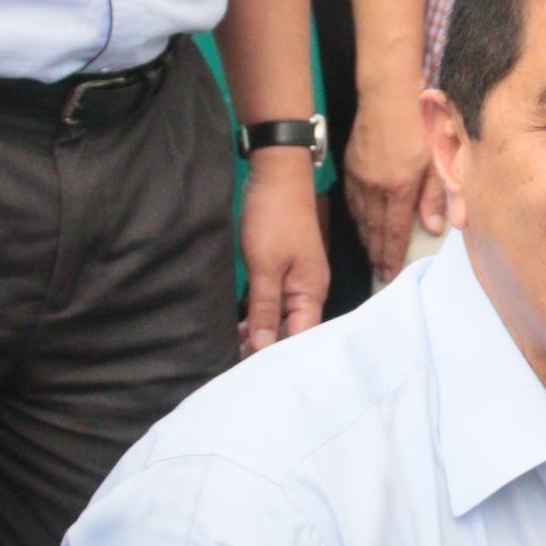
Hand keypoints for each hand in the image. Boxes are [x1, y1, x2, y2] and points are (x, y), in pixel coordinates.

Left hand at [239, 154, 329, 353]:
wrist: (277, 172)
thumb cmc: (274, 216)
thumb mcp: (265, 265)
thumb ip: (265, 307)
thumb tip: (264, 346)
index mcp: (312, 291)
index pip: (300, 337)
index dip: (277, 356)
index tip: (251, 372)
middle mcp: (310, 289)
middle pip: (293, 330)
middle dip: (267, 348)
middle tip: (235, 363)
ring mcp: (298, 278)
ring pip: (282, 317)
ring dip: (261, 332)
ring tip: (234, 347)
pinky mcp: (284, 268)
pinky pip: (275, 301)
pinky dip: (260, 314)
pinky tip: (241, 324)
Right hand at [344, 99, 431, 279]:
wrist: (387, 92)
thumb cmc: (419, 122)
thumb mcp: (437, 157)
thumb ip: (436, 195)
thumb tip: (433, 228)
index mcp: (399, 188)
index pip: (395, 231)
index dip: (392, 254)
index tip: (389, 272)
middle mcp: (375, 188)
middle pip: (374, 229)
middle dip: (377, 254)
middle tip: (379, 272)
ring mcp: (360, 177)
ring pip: (360, 217)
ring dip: (366, 239)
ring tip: (371, 255)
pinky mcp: (351, 166)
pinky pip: (351, 201)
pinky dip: (356, 217)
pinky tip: (360, 225)